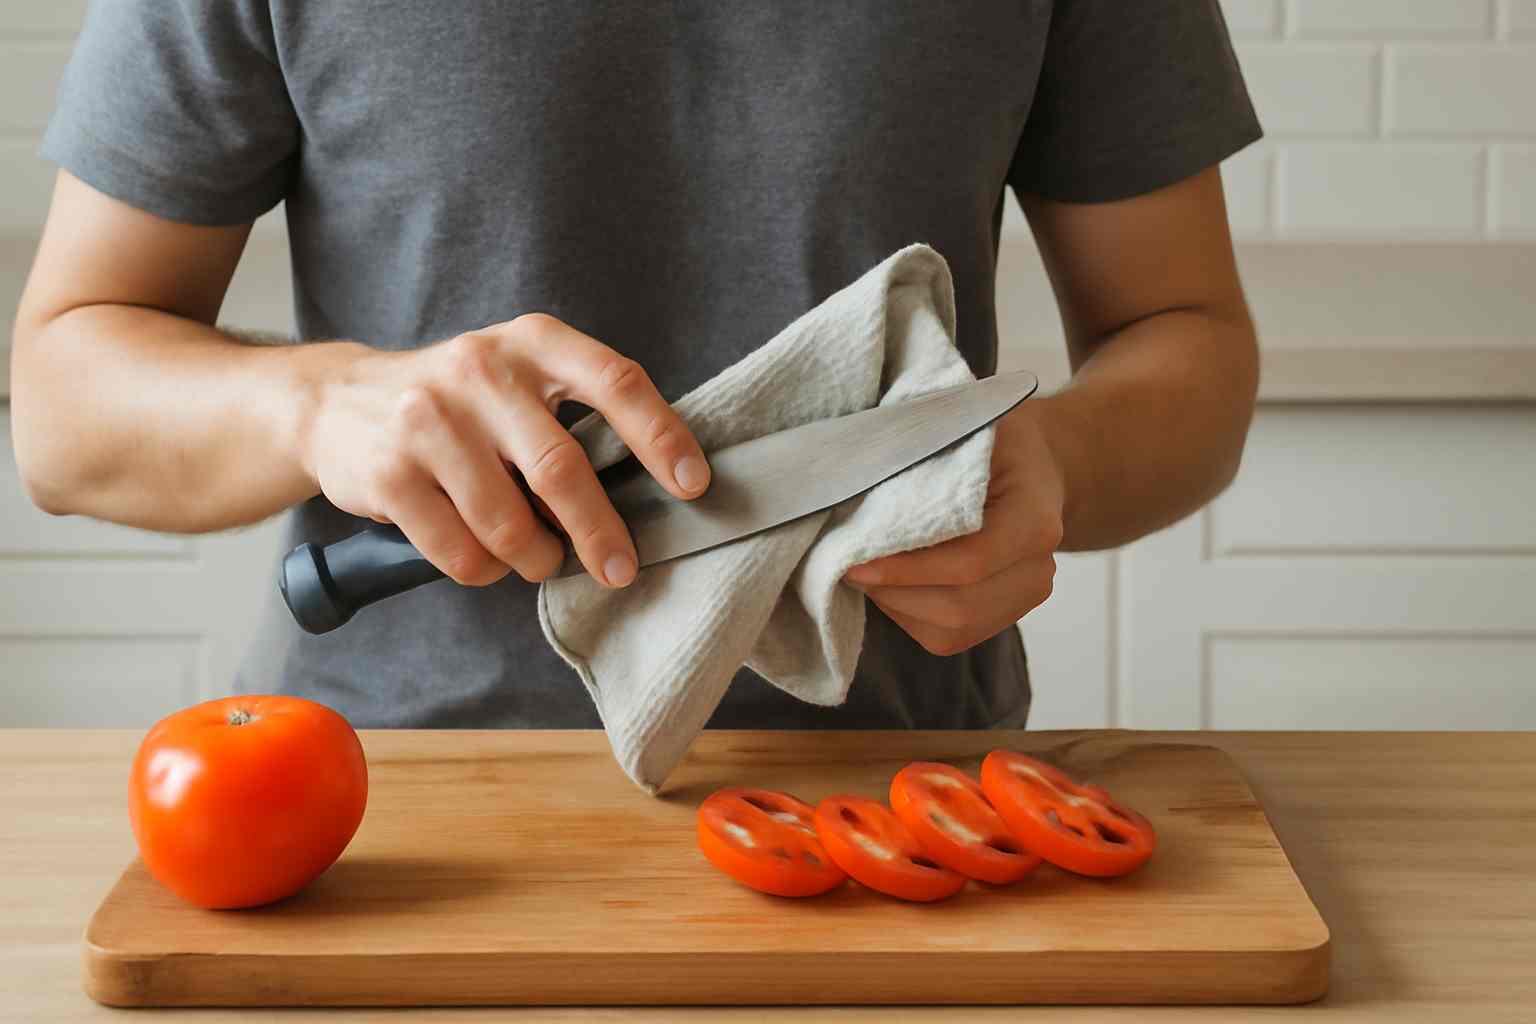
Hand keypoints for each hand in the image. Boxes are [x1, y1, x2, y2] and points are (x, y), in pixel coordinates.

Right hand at [301, 314, 709, 587]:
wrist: (337, 401)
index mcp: (532, 342)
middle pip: (562, 469)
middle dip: (600, 532)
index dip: (661, 436)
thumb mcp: (515, 375)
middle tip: (621, 568)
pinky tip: (487, 558)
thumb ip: (573, 413)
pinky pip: (461, 552)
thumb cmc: (458, 402)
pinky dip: (486, 571)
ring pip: (510, 526)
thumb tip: (651, 488)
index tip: (692, 485)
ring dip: (537, 559)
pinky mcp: (390, 473)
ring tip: (543, 560)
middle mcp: (481, 370)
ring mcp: (429, 420)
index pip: (615, 381)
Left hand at [844, 406, 1063, 654]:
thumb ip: (928, 447)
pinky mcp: (1001, 616)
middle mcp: (1038, 567)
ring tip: (866, 571)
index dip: (907, 568)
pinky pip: (948, 637)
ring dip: (897, 606)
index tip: (856, 558)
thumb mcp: (968, 421)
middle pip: (959, 606)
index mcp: (1035, 518)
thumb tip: (861, 470)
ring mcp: (1023, 597)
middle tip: (848, 564)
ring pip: (951, 630)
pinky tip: (892, 584)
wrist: (1033, 465)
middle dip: (894, 592)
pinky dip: (908, 616)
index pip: (971, 561)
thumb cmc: (993, 440)